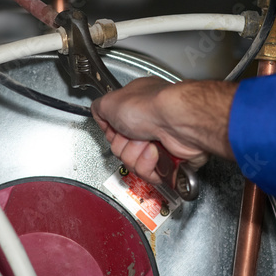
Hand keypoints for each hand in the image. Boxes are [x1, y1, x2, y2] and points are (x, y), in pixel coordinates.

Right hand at [92, 77, 215, 185]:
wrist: (177, 120)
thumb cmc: (151, 106)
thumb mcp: (110, 100)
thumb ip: (98, 108)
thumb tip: (99, 116)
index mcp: (136, 107)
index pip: (113, 130)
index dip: (112, 133)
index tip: (115, 128)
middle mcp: (149, 123)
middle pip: (121, 150)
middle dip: (124, 146)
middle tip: (133, 134)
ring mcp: (160, 143)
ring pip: (133, 164)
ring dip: (137, 155)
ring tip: (148, 142)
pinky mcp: (170, 161)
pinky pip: (149, 175)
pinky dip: (150, 165)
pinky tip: (157, 153)